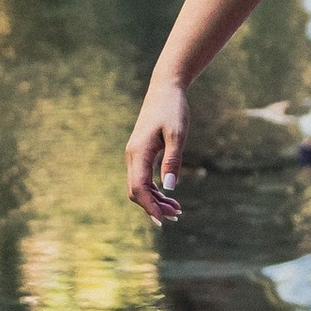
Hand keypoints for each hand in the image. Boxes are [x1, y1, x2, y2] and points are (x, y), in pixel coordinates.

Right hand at [125, 74, 189, 223]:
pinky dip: (155, 190)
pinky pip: (143, 178)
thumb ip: (172, 160)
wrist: (165, 90)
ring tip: (177, 211)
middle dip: (154, 206)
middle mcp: (132, 156)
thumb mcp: (177, 134)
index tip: (162, 220)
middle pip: (137, 191)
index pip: (139, 187)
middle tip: (177, 216)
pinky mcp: (141, 153)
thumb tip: (169, 186)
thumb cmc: (173, 109)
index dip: (149, 206)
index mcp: (139, 152)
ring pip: (139, 186)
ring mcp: (135, 155)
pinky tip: (169, 196)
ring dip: (156, 200)